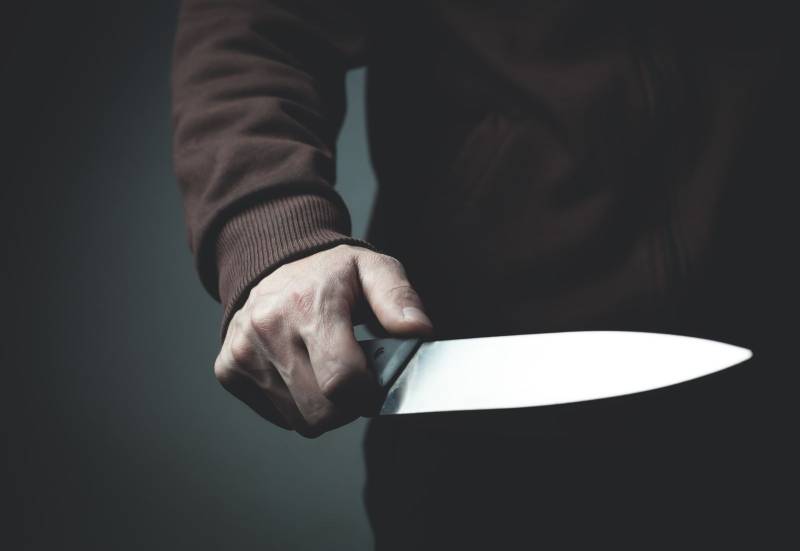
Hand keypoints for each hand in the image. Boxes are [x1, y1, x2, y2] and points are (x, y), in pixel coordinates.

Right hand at [213, 244, 433, 436]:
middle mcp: (269, 329)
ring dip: (321, 406)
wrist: (272, 261)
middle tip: (352, 378)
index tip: (372, 380)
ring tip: (323, 368)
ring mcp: (244, 352)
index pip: (342, 380)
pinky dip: (295, 404)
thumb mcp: (373, 269)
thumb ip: (399, 299)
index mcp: (308, 306)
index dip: (367, 392)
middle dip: (346, 405)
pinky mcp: (228, 369)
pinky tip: (299, 370)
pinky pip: (276, 416)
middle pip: (320, 411)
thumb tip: (419, 330)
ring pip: (298, 421)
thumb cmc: (330, 273)